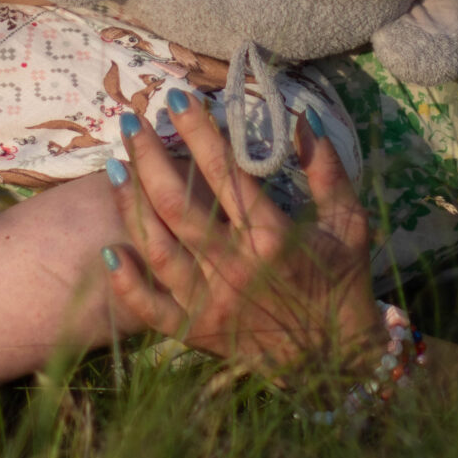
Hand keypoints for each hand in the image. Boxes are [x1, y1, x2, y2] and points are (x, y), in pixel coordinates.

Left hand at [97, 92, 381, 380]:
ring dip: (129, 206)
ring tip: (112, 165)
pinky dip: (127, 284)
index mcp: (272, 237)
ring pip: (157, 249)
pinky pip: (152, 310)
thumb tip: (300, 117)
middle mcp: (236, 269)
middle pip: (177, 204)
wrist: (337, 359)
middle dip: (148, 157)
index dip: (197, 131)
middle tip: (130, 120)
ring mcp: (211, 304)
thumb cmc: (342, 281)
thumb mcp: (348, 221)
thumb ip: (326, 169)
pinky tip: (109, 251)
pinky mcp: (196, 333)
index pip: (225, 172)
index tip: (176, 98)